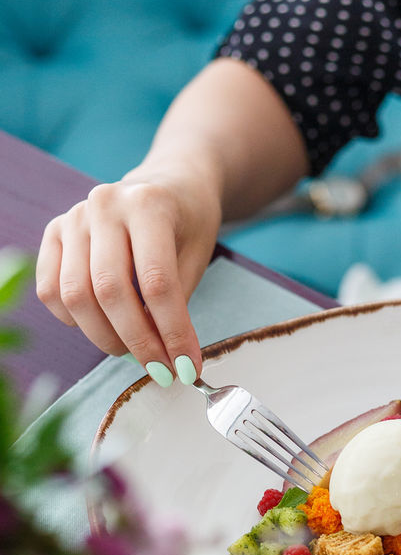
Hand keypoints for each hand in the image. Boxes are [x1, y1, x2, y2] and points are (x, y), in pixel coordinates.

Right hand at [36, 170, 221, 384]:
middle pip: (110, 291)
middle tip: (160, 368)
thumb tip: (172, 360)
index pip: (157, 282)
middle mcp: (104, 205)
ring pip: (76, 296)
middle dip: (138, 342)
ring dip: (105, 337)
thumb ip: (179, 303)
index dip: (172, 332)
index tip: (185, 367)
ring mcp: (74, 217)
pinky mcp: (54, 232)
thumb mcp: (197, 256)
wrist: (168, 185)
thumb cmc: (187, 224)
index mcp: (148, 204)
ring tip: (133, 349)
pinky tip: (102, 324)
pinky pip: (51, 290)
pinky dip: (73, 320)